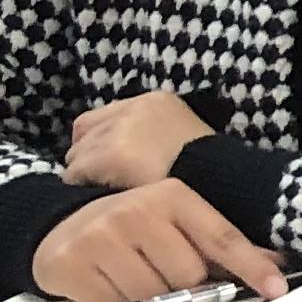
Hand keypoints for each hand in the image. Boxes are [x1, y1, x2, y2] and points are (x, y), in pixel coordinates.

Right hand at [29, 183, 291, 301]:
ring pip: (151, 295)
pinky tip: (106, 283)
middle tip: (163, 274)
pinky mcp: (70, 263)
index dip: (250, 267)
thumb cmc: (133, 228)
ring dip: (149, 300)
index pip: (222, 237)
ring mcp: (101, 235)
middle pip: (188, 276)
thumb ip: (220, 244)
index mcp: (173, 196)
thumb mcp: (176, 223)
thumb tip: (275, 266)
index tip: (276, 290)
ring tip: (132, 277)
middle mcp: (137, 210)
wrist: (60, 225)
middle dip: (184, 287)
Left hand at [65, 89, 214, 194]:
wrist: (225, 185)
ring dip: (86, 176)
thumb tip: (124, 156)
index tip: (106, 164)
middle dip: (90, 159)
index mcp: (155, 102)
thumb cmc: (210, 173)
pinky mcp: (109, 155)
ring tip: (106, 194)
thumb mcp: (186, 141)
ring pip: (77, 156)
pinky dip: (84, 188)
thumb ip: (154, 138)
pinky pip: (76, 175)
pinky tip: (102, 199)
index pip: (101, 117)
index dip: (98, 142)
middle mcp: (133, 109)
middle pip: (85, 134)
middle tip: (105, 183)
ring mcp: (120, 131)